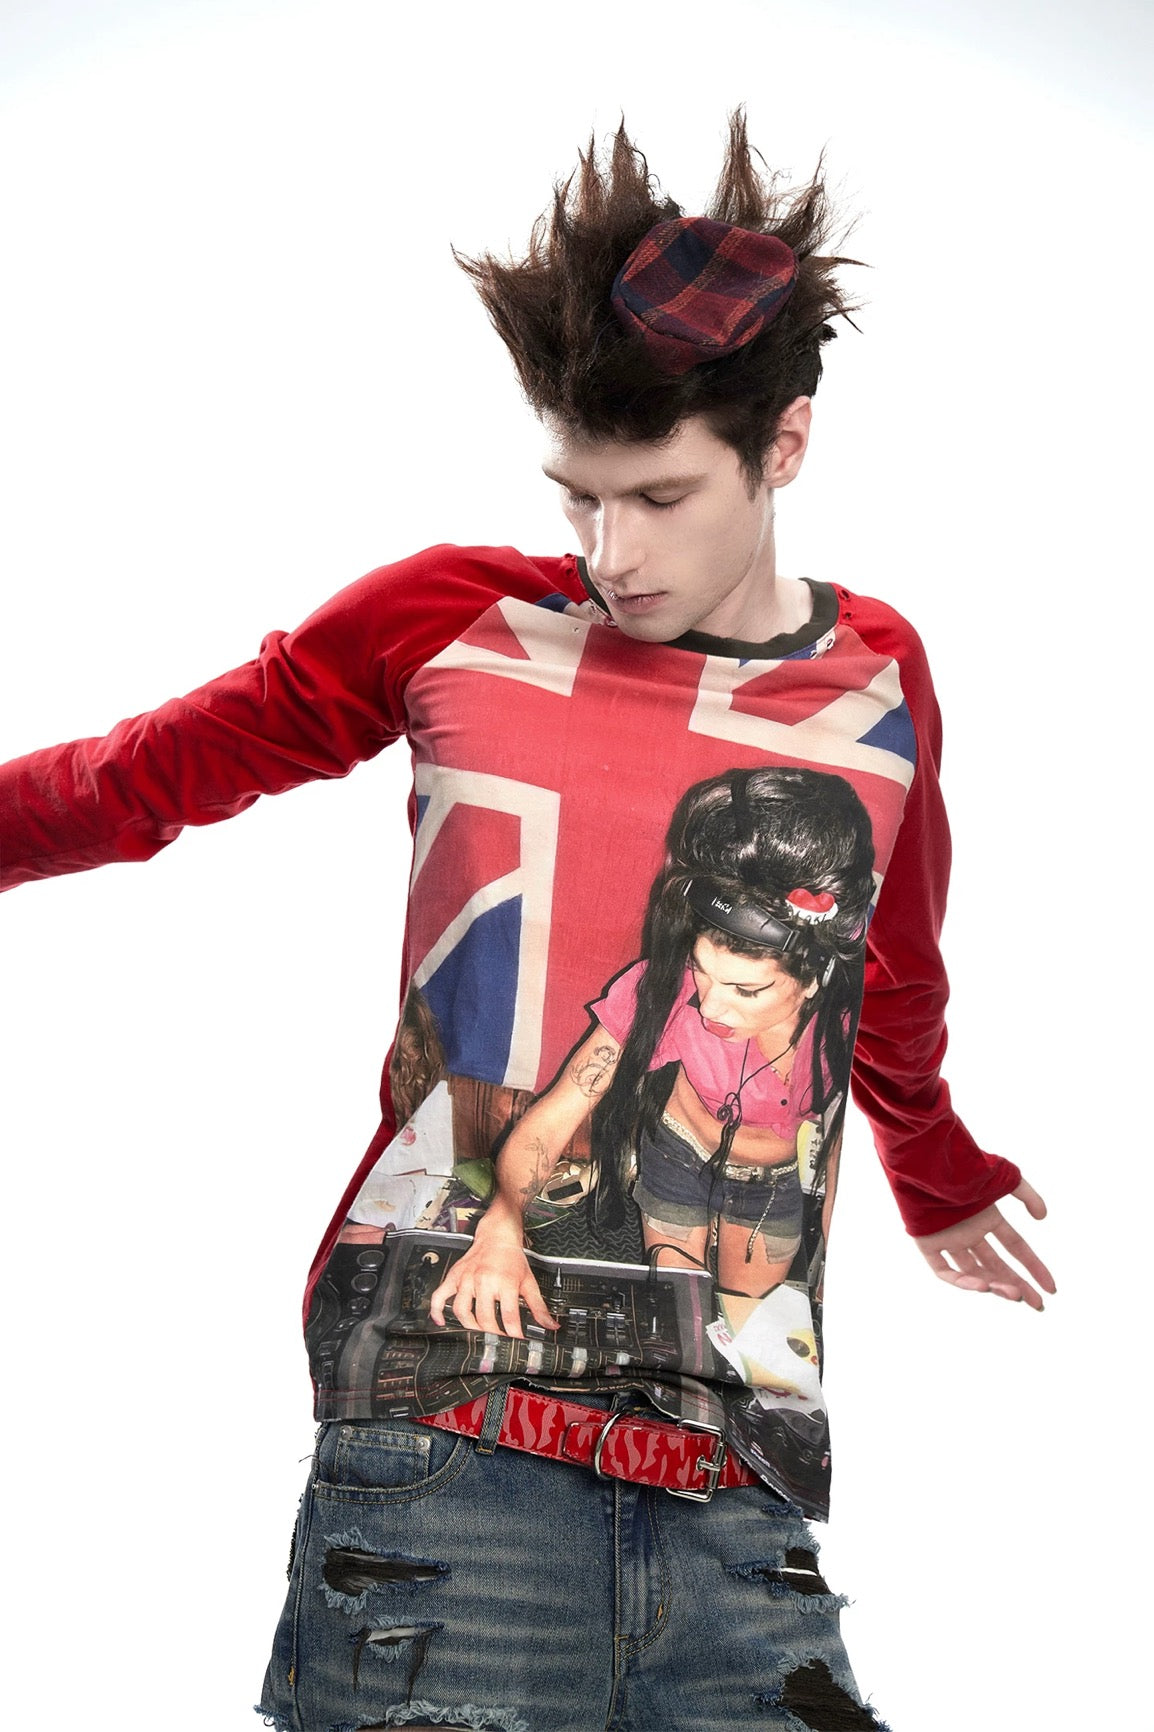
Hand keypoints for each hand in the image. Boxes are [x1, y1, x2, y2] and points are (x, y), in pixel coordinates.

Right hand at [428, 1228, 556, 1337]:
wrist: (497, 1234)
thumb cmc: (512, 1258)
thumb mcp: (529, 1281)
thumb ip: (539, 1307)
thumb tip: (551, 1326)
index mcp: (505, 1282)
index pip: (509, 1316)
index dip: (514, 1334)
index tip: (517, 1342)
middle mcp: (484, 1280)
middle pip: (485, 1317)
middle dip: (492, 1334)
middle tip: (498, 1340)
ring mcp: (467, 1278)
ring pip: (462, 1310)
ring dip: (469, 1326)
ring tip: (478, 1333)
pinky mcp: (454, 1276)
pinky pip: (440, 1295)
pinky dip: (437, 1310)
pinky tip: (441, 1321)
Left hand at [914, 1179, 1055, 1310]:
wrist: (930, 1161)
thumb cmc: (966, 1166)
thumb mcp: (1006, 1178)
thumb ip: (1027, 1195)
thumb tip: (1043, 1217)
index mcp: (986, 1217)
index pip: (1015, 1247)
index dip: (1033, 1266)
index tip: (1051, 1288)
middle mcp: (969, 1231)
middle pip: (996, 1265)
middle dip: (1018, 1285)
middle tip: (1037, 1304)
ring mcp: (949, 1239)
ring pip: (974, 1271)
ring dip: (995, 1285)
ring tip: (1014, 1294)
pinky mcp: (927, 1244)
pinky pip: (944, 1270)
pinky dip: (962, 1281)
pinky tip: (983, 1286)